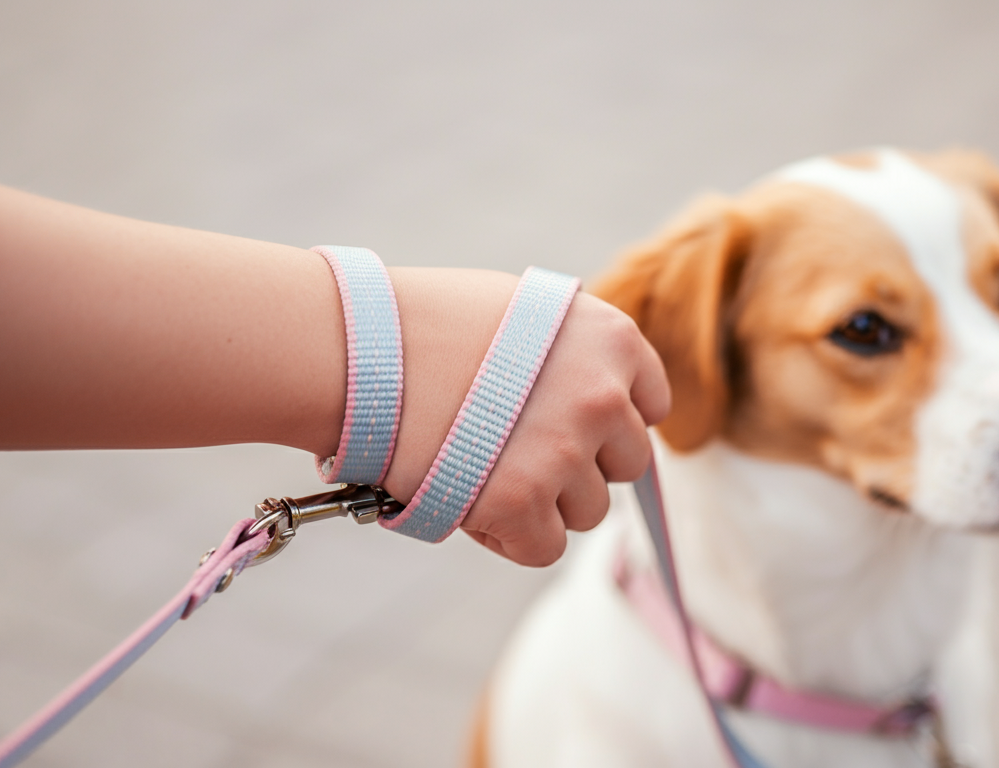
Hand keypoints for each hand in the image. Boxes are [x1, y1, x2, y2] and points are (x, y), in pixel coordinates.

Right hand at [381, 269, 669, 565]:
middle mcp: (602, 395)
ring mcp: (565, 452)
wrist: (347, 348)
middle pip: (628, 465)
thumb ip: (572, 356)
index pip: (651, 406)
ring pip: (589, 512)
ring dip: (544, 503)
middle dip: (581, 466)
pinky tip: (467, 500)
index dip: (609, 423)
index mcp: (610, 339)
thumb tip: (605, 404)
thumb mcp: (521, 312)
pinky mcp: (520, 502)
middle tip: (518, 452)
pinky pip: (544, 548)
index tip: (571, 426)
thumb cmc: (421, 325)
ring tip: (481, 470)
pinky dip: (510, 537)